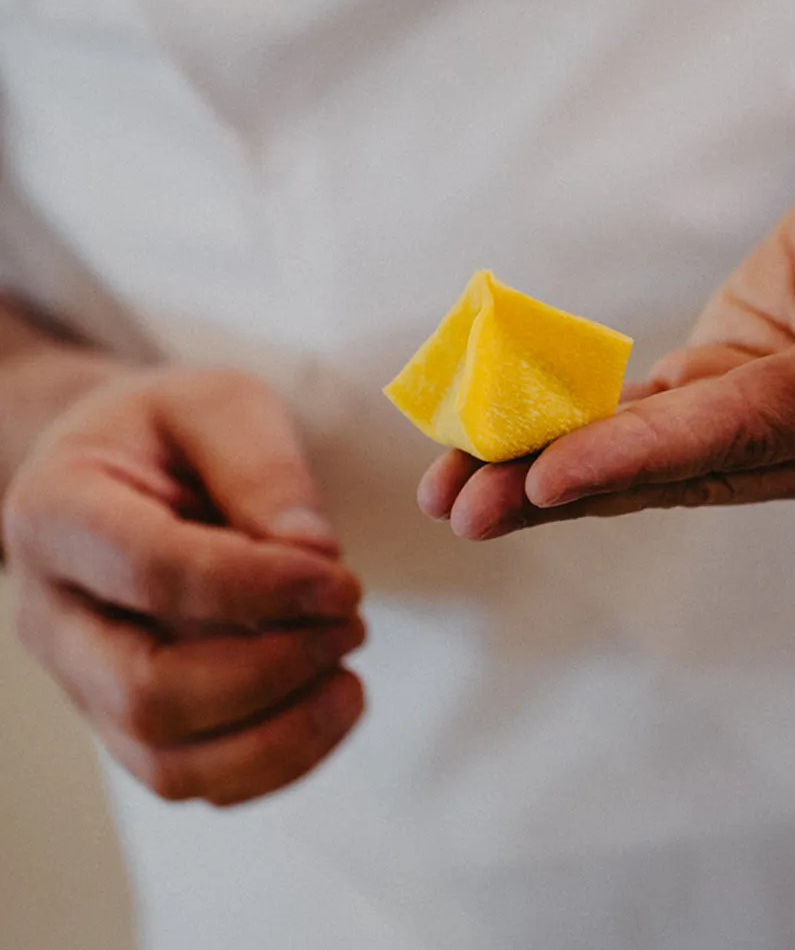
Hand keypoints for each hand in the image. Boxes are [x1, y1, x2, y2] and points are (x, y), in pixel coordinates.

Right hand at [5, 367, 365, 805]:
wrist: (124, 467)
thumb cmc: (170, 431)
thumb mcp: (220, 405)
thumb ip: (263, 470)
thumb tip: (314, 557)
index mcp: (57, 513)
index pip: (154, 572)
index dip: (260, 588)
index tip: (342, 581)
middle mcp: (54, 614)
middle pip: (149, 692)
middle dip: (272, 670)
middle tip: (351, 623)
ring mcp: (85, 681)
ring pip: (169, 761)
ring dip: (282, 732)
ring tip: (351, 675)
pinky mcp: (128, 721)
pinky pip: (195, 779)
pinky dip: (278, 760)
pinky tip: (334, 703)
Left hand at [420, 100, 794, 536]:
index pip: (749, 429)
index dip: (648, 453)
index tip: (551, 474)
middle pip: (688, 468)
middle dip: (571, 487)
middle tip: (461, 508)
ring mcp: (787, 433)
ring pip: (661, 465)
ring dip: (556, 480)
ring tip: (454, 494)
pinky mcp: (745, 406)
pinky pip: (658, 433)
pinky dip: (583, 444)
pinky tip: (505, 457)